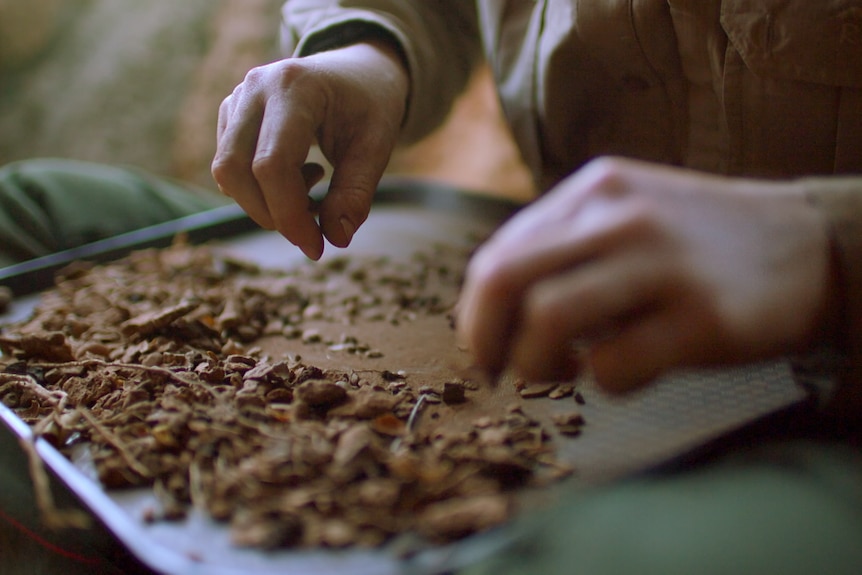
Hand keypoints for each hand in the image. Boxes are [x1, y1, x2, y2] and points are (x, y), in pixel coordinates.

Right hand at [212, 41, 408, 259]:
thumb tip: (335, 238)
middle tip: (313, 228)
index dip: (288, 215)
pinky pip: (229, 167)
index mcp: (295, 87)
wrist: (358, 71)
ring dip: (266, 202)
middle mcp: (256, 88)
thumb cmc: (370, 105)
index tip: (316, 247)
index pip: (271, 165)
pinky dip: (259, 189)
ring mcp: (238, 98)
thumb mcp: (378, 146)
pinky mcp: (231, 113)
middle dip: (272, 215)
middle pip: (235, 170)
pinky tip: (296, 175)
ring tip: (312, 189)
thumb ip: (357, 193)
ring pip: (226, 172)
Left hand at [457, 157, 833, 392]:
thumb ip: (564, 245)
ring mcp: (662, 263)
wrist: (809, 247)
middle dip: (484, 341)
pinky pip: (614, 365)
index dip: (474, 314)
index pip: (497, 255)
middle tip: (497, 372)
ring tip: (560, 372)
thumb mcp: (628, 214)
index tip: (484, 348)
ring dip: (535, 364)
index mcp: (594, 192)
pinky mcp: (702, 317)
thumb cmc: (699, 244)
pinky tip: (623, 374)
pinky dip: (603, 383)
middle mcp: (621, 217)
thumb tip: (493, 307)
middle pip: (505, 280)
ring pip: (548, 318)